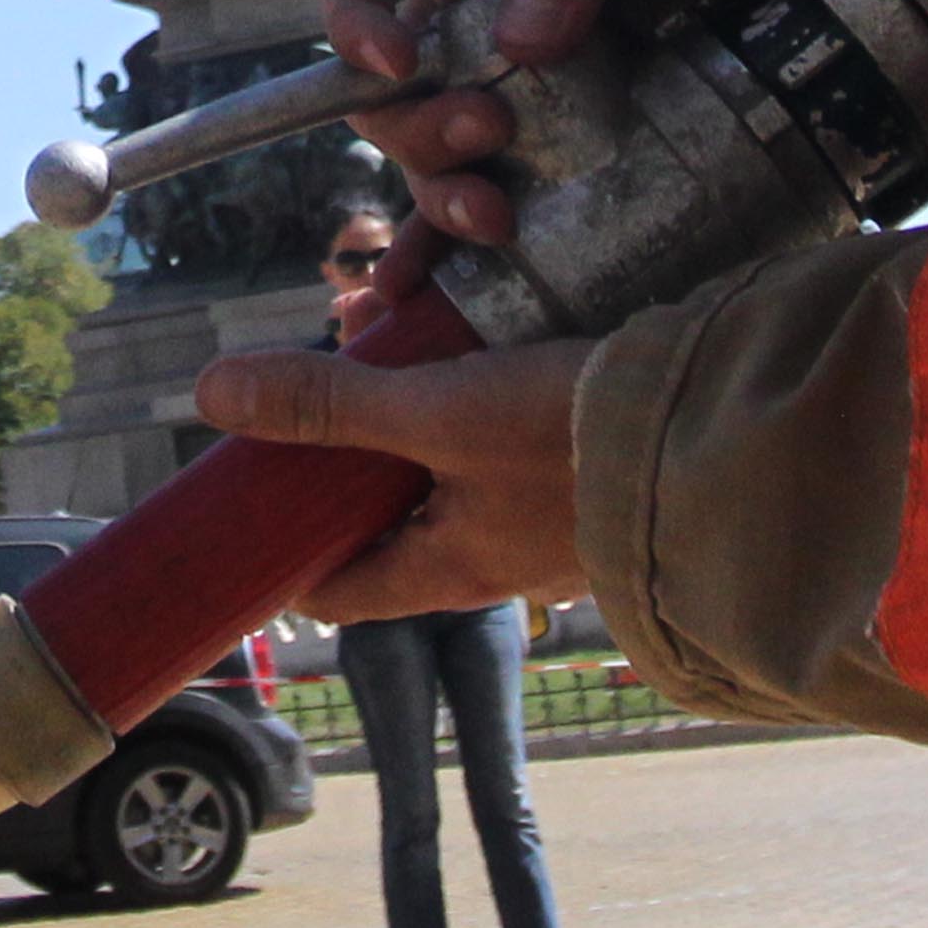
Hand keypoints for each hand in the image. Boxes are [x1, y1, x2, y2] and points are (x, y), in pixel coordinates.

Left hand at [190, 336, 596, 619]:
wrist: (714, 429)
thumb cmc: (576, 442)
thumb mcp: (439, 414)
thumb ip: (331, 405)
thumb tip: (213, 396)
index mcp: (446, 572)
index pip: (337, 591)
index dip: (284, 551)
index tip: (250, 499)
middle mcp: (492, 561)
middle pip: (388, 520)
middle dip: (346, 448)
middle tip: (318, 377)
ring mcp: (542, 522)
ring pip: (444, 472)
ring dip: (405, 410)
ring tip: (379, 336)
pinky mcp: (583, 471)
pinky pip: (500, 442)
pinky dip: (466, 394)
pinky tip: (465, 340)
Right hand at [311, 0, 774, 245]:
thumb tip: (520, 41)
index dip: (354, 24)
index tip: (396, 64)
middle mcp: (454, 7)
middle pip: (383, 89)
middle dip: (420, 125)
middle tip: (492, 128)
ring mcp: (493, 75)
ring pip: (428, 151)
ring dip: (444, 192)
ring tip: (496, 215)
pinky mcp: (541, 129)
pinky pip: (480, 186)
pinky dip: (452, 242)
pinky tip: (428, 292)